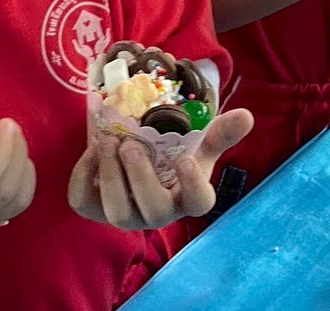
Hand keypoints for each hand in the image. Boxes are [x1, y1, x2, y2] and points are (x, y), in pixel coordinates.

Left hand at [68, 109, 253, 230]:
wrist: (140, 160)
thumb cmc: (174, 157)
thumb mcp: (199, 144)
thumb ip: (221, 132)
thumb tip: (246, 115)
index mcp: (187, 197)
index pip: (198, 204)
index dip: (192, 186)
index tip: (186, 159)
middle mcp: (157, 213)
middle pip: (152, 211)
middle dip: (140, 178)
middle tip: (131, 145)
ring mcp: (126, 213)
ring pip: (116, 212)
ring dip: (111, 176)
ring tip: (109, 142)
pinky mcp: (94, 207)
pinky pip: (83, 202)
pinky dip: (83, 177)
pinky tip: (92, 151)